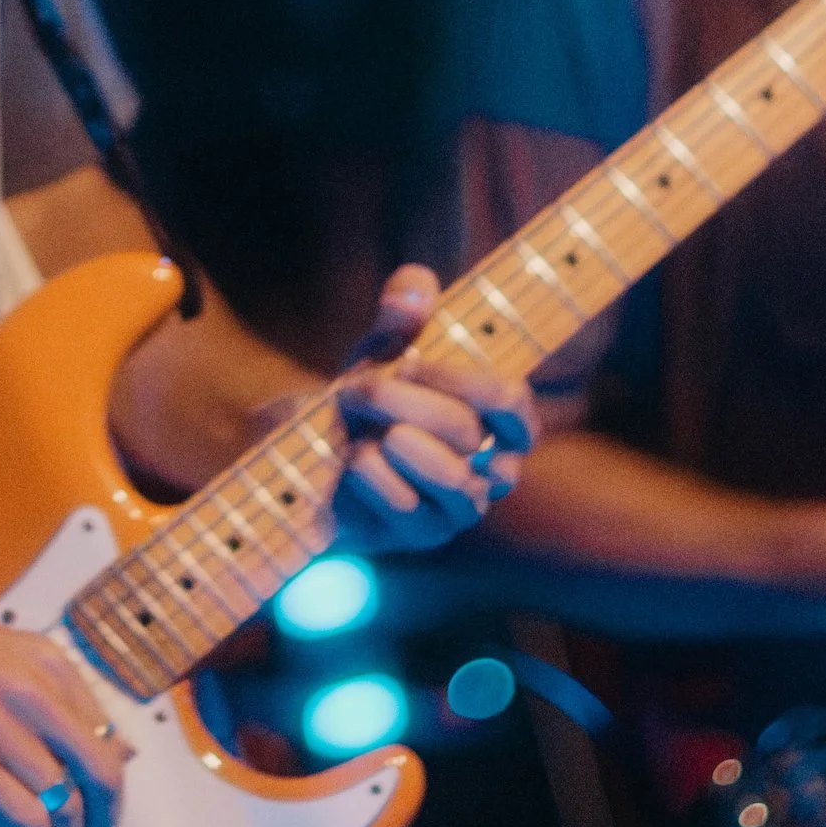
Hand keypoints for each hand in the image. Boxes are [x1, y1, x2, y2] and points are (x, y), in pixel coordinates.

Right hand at [0, 598, 131, 826]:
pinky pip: (25, 821)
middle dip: (105, 815)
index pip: (105, 730)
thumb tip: (87, 740)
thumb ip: (39, 689)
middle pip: (99, 770)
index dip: (107, 775)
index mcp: (44, 660)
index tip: (97, 798)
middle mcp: (32, 692)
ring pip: (66, 803)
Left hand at [322, 262, 534, 556]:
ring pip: (452, 477)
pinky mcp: (420, 536)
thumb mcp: (379, 347)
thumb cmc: (367, 397)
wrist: (312, 452)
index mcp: (495, 422)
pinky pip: (407, 505)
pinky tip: (351, 458)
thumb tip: (415, 290)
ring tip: (363, 428)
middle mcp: (489, 469)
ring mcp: (458, 509)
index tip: (409, 362)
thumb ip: (402, 312)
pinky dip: (372, 474)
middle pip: (468, 432)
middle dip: (404, 401)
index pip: (514, 404)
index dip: (464, 381)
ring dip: (395, 440)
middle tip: (360, 387)